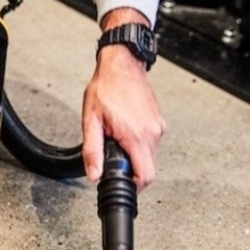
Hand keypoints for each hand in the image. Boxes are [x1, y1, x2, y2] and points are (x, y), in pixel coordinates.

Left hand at [81, 8, 166, 191]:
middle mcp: (152, 132)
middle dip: (130, 170)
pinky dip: (138, 143)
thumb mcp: (90, 120)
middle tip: (112, 160)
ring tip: (116, 139)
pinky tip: (124, 130)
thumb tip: (94, 174)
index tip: (122, 185)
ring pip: (149, 155)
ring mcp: (158, 126)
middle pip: (148, 168)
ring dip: (133, 155)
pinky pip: (151, 142)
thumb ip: (92, 150)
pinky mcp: (158, 120)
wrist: (121, 63)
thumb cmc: (106, 87)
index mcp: (137, 136)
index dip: (134, 186)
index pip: (146, 176)